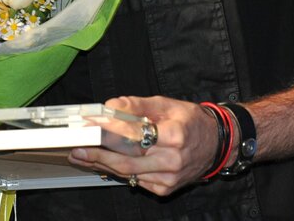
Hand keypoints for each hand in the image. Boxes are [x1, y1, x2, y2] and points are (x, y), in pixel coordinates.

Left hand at [66, 96, 219, 196]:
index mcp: (174, 135)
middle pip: (126, 161)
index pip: (133, 136)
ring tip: (83, 156)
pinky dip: (118, 172)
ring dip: (102, 165)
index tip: (89, 128)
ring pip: (127, 173)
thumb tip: (109, 106)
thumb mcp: (166, 104)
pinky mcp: (165, 189)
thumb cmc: (191, 121)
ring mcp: (168, 178)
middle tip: (77, 149)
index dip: (108, 133)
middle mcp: (172, 160)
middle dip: (98, 155)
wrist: (216, 144)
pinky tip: (104, 164)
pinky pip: (135, 180)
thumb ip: (136, 105)